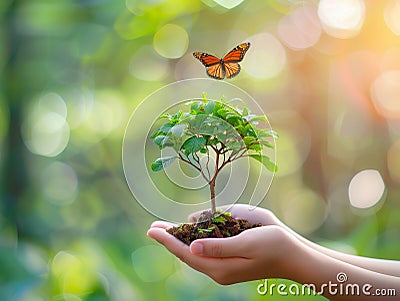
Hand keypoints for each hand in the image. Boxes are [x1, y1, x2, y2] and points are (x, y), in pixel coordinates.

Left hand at [147, 205, 300, 284]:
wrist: (294, 256)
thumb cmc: (273, 245)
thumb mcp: (246, 243)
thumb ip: (219, 247)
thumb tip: (192, 247)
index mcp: (220, 267)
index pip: (186, 253)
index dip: (168, 240)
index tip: (151, 230)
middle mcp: (218, 270)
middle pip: (186, 254)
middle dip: (169, 240)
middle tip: (152, 227)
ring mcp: (223, 269)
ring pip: (194, 254)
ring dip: (179, 241)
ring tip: (165, 230)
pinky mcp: (229, 264)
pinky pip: (204, 253)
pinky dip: (192, 243)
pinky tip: (187, 237)